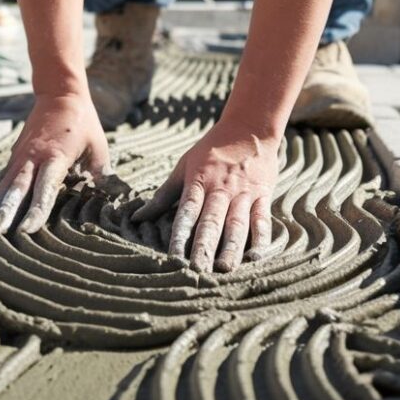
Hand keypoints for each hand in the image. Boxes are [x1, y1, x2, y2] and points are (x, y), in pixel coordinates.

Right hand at [0, 92, 109, 235]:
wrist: (59, 92)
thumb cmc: (82, 121)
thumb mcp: (98, 145)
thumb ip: (100, 172)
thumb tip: (107, 197)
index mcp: (56, 156)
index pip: (46, 188)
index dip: (37, 210)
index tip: (27, 230)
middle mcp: (34, 157)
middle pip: (17, 188)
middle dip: (5, 212)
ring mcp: (21, 155)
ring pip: (4, 184)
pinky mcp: (15, 155)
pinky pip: (3, 179)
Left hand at [132, 120, 278, 272]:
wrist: (250, 127)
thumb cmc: (212, 149)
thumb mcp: (184, 166)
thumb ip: (163, 194)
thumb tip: (137, 218)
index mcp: (199, 182)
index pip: (187, 212)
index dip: (180, 235)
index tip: (173, 257)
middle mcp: (221, 190)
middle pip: (211, 222)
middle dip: (204, 247)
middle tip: (198, 271)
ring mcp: (243, 194)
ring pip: (237, 224)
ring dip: (231, 248)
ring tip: (224, 269)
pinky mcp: (263, 195)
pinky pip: (262, 220)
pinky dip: (261, 239)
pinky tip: (255, 257)